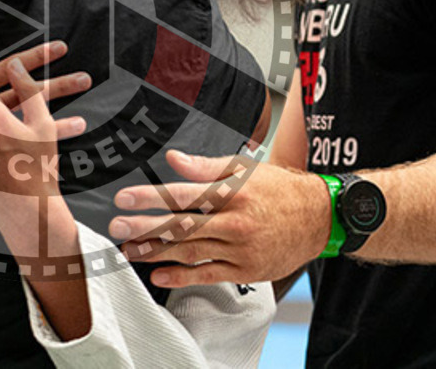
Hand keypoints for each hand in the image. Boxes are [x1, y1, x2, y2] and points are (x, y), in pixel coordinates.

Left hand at [110, 150, 331, 286]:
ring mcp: (240, 250)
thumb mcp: (245, 168)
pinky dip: (181, 277)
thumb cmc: (279, 190)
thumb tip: (173, 158)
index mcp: (233, 193)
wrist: (318, 218)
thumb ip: (206, 166)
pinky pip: (207, 275)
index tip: (124, 198)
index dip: (151, 197)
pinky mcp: (245, 271)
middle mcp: (235, 223)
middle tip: (117, 226)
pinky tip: (158, 274)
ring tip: (129, 248)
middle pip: (182, 226)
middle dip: (145, 227)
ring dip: (156, 252)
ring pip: (190, 252)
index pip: (184, 194)